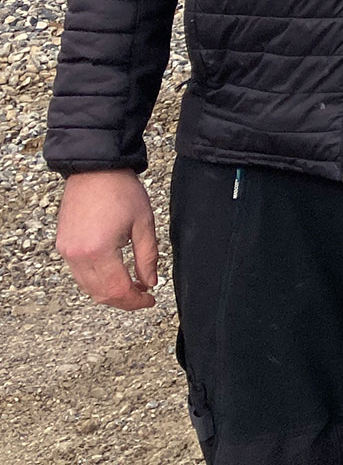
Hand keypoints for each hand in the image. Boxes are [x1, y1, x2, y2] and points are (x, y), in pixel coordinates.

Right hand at [55, 170, 158, 309]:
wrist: (96, 169)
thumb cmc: (121, 191)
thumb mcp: (144, 224)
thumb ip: (148, 257)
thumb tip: (150, 282)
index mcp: (99, 251)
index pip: (117, 289)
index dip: (135, 300)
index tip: (150, 300)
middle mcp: (77, 255)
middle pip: (100, 293)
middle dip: (123, 300)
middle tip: (143, 297)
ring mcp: (67, 251)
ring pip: (88, 286)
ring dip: (109, 292)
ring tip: (132, 286)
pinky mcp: (63, 245)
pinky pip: (79, 273)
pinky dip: (96, 280)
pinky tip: (114, 274)